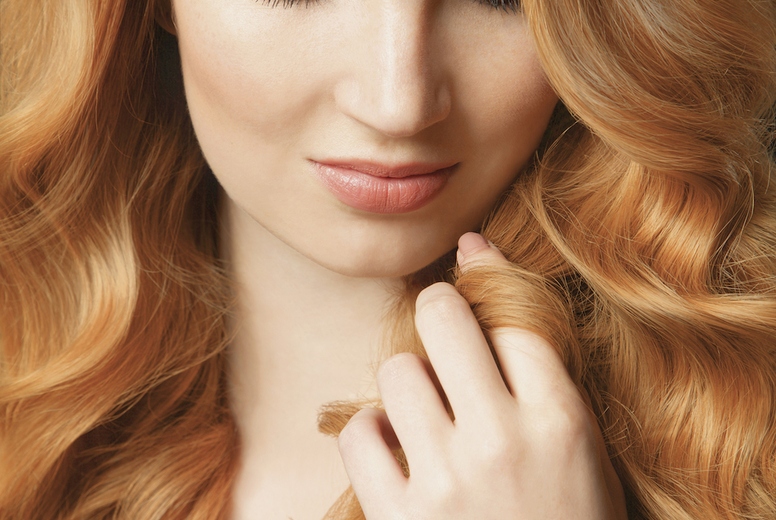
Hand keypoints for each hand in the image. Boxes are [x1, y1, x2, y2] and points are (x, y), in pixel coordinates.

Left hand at [338, 233, 626, 518]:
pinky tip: (397, 450)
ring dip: (408, 383)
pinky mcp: (399, 517)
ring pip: (396, 371)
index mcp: (560, 420)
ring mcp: (447, 480)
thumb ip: (541, 370)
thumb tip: (483, 265)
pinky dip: (373, 435)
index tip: (468, 260)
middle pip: (442, 317)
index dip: (485, 278)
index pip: (512, 315)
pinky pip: (360, 433)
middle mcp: (503, 441)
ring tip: (426, 411)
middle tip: (440, 327)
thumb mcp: (582, 449)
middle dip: (437, 311)